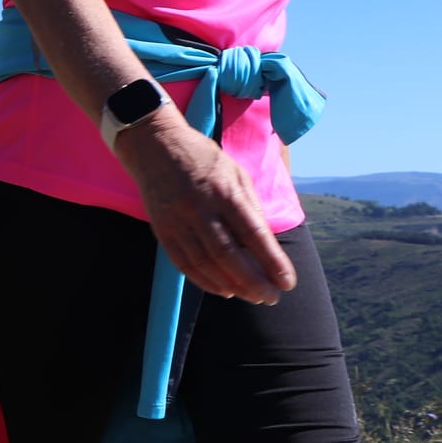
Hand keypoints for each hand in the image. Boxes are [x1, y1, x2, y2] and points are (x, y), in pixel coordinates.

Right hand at [115, 112, 295, 303]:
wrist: (154, 145)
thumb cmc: (202, 158)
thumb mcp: (235, 172)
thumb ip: (250, 207)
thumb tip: (264, 245)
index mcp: (225, 191)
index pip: (253, 234)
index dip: (272, 262)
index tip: (287, 282)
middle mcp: (200, 208)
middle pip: (229, 255)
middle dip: (253, 281)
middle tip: (271, 298)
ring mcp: (177, 220)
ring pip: (205, 263)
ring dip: (230, 285)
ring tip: (250, 296)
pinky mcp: (161, 229)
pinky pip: (183, 263)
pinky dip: (203, 280)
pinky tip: (222, 289)